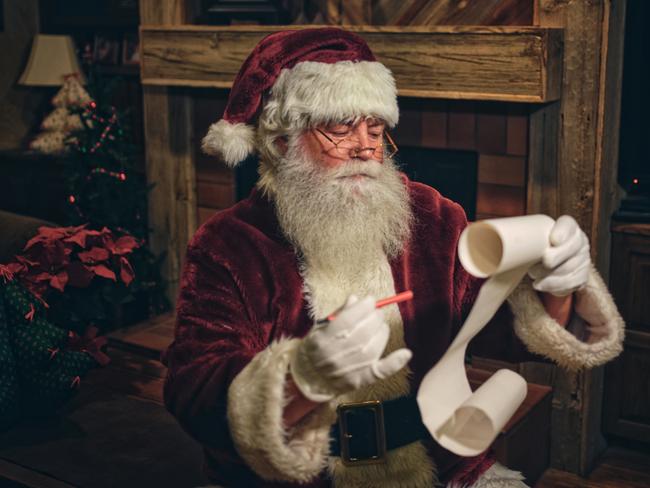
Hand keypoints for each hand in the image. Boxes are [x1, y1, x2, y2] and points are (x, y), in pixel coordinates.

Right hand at [290, 295, 411, 401]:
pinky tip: (406, 353)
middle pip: (363, 332)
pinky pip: (380, 371)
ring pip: (373, 346)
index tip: (370, 300)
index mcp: (323, 339)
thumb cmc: (315, 348)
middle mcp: (336, 355)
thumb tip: (356, 299)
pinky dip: (395, 362)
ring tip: (380, 325)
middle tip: (376, 311)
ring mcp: (349, 369)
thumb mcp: (320, 328)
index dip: (363, 307)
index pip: (348, 319)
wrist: (309, 379)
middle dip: (374, 316)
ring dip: (382, 331)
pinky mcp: (360, 380)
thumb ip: (339, 313)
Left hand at [528, 215, 590, 295]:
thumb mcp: (533, 238)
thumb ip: (526, 237)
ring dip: (550, 273)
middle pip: (572, 248)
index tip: (553, 240)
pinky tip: (540, 284)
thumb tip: (503, 240)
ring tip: (534, 274)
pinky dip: (553, 285)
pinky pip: (570, 283)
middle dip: (556, 256)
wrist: (548, 264)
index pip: (568, 225)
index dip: (563, 232)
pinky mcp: (581, 277)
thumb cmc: (537, 248)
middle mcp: (579, 241)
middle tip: (543, 262)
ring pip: (570, 267)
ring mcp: (582, 259)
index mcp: (567, 227)